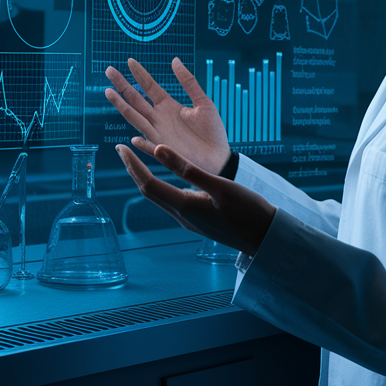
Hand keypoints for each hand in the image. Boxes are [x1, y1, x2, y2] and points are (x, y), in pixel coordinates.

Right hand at [105, 58, 230, 174]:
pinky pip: (150, 147)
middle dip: (122, 85)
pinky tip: (134, 139)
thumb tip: (175, 60)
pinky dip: (142, 144)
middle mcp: (159, 118)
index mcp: (168, 106)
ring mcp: (159, 134)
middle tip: (109, 70)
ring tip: (108, 92)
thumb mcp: (203, 102)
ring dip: (122, 106)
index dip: (140, 74)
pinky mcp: (165, 150)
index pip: (149, 87)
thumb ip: (189, 83)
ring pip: (135, 118)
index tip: (129, 60)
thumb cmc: (211, 131)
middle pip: (136, 99)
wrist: (219, 157)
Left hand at [117, 143, 275, 255]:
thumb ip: (188, 169)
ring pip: (159, 198)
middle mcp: (182, 216)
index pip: (148, 184)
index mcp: (185, 206)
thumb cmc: (248, 211)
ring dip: (145, 179)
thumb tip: (159, 150)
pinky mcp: (198, 221)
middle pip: (148, 192)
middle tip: (122, 151)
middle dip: (133, 171)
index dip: (132, 165)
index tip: (120, 148)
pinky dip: (161, 186)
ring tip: (139, 162)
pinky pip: (171, 202)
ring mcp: (189, 221)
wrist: (265, 238)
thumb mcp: (220, 186)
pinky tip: (166, 179)